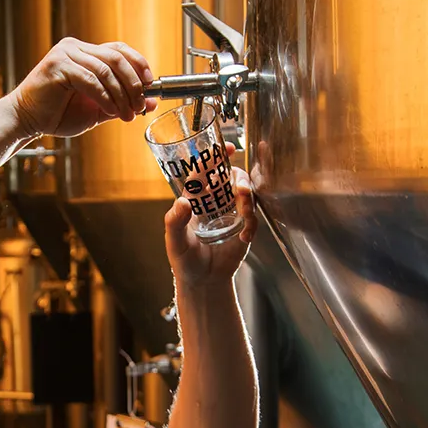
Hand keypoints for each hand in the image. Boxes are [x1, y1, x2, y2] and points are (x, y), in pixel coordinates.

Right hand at [11, 38, 158, 138]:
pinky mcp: (57, 66)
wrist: (28, 121)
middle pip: (116, 58)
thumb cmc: (59, 114)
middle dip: (134, 84)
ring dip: (121, 95)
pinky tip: (111, 111)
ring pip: (106, 70)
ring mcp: (66, 54)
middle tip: (141, 106)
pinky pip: (90, 80)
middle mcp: (76, 48)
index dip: (139, 65)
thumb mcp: (98, 109)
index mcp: (86, 53)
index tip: (151, 86)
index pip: (120, 50)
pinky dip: (105, 97)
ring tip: (127, 115)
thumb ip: (122, 102)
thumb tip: (150, 102)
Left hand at [164, 143, 257, 286]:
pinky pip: (253, 217)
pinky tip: (245, 237)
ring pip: (246, 193)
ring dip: (248, 198)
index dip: (216, 157)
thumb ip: (175, 222)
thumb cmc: (184, 259)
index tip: (228, 147)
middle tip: (241, 191)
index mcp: (196, 198)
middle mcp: (215, 201)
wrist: (203, 281)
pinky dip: (252, 224)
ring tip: (244, 212)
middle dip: (239, 179)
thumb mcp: (174, 241)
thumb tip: (183, 202)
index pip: (205, 171)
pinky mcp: (244, 227)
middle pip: (232, 177)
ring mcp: (231, 213)